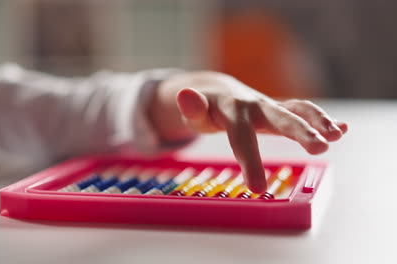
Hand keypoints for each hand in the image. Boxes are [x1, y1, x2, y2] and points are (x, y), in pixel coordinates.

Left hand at [150, 71, 346, 192]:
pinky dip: (322, 118)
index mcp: (232, 110)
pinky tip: (341, 129)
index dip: (249, 160)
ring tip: (336, 136)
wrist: (219, 92)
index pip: (242, 136)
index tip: (257, 187)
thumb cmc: (205, 110)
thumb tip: (184, 95)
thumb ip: (191, 108)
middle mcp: (255, 106)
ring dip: (317, 122)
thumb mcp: (194, 113)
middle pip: (279, 117)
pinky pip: (302, 111)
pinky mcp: (280, 110)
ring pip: (297, 110)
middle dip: (299, 131)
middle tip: (319, 147)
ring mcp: (270, 107)